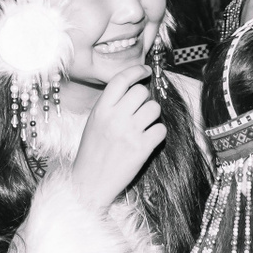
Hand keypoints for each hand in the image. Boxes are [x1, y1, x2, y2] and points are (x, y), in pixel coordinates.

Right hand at [71, 65, 166, 209]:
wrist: (90, 182)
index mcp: (101, 109)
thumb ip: (110, 105)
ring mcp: (130, 132)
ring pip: (154, 109)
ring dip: (152, 116)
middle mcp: (115, 117)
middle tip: (139, 111)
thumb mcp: (94, 122)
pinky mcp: (142, 148)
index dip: (137, 71)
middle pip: (142, 92)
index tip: (146, 70)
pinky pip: (161, 130)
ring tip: (142, 127)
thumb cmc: (92, 152)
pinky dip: (157, 134)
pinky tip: (146, 140)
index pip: (121, 79)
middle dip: (144, 99)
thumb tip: (133, 89)